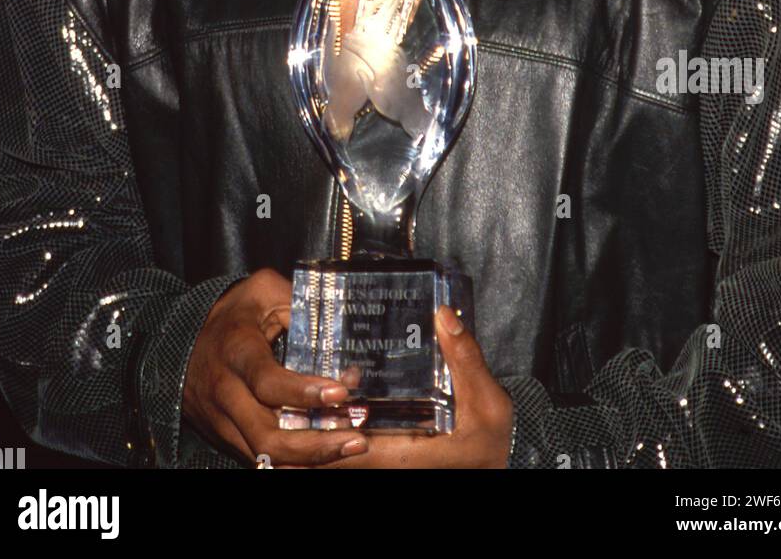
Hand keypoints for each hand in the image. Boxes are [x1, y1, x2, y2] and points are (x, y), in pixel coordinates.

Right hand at [182, 268, 368, 467]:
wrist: (181, 342)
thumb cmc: (231, 314)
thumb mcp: (261, 292)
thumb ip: (297, 301)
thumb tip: (337, 321)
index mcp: (237, 352)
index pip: (267, 382)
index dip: (303, 391)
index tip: (340, 392)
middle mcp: (228, 394)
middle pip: (266, 435)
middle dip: (314, 444)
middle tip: (355, 437)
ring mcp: (226, 421)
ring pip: (265, 456)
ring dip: (309, 459)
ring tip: (349, 447)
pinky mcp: (229, 437)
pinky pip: (261, 459)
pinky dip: (294, 463)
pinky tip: (325, 456)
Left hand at [283, 305, 513, 468]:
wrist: (502, 463)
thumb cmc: (492, 440)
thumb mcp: (489, 402)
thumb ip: (466, 360)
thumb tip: (442, 316)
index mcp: (405, 455)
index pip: (349, 450)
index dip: (319, 432)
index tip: (296, 407)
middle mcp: (388, 463)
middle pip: (333, 454)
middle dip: (305, 431)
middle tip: (279, 398)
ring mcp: (386, 461)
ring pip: (338, 454)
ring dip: (313, 433)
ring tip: (286, 400)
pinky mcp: (390, 456)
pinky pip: (352, 449)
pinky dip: (332, 433)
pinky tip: (319, 406)